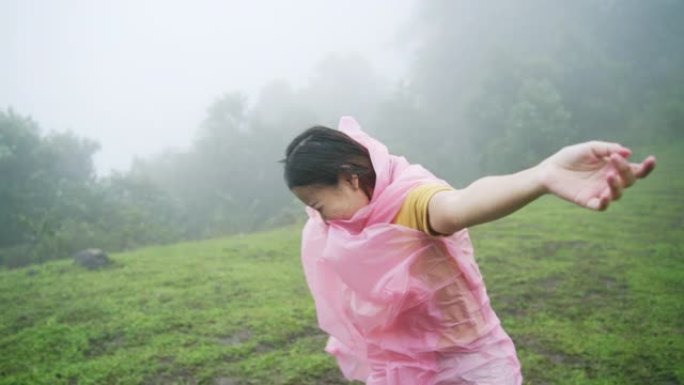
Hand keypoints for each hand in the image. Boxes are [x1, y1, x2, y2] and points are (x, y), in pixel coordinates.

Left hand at [538, 141, 655, 210]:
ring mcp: (600, 192)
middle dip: (627, 170)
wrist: (549, 169)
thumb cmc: (570, 157)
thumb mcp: (590, 148)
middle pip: (629, 180)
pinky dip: (605, 203)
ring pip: (618, 194)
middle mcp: (610, 181)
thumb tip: (627, 152)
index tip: (651, 159)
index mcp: (613, 168)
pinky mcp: (588, 201)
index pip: (635, 170)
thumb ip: (607, 149)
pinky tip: (604, 195)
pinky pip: (602, 206)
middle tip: (615, 159)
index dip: (646, 167)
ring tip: (609, 176)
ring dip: (617, 185)